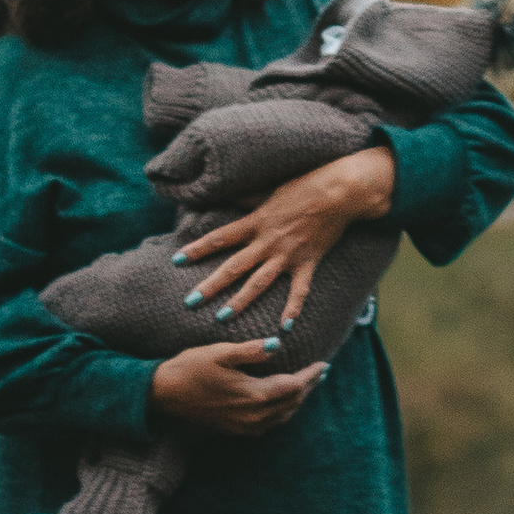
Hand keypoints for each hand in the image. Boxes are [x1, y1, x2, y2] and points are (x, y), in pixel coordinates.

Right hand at [150, 337, 328, 434]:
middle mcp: (252, 416)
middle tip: (322, 372)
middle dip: (309, 387)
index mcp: (253, 395)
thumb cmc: (190, 368)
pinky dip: (282, 412)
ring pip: (282, 416)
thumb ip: (251, 350)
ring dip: (297, 401)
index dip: (311, 375)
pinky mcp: (234, 429)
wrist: (163, 394)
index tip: (324, 363)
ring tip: (308, 386)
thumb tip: (277, 344)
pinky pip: (268, 424)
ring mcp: (243, 426)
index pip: (293, 387)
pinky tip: (282, 403)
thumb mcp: (220, 353)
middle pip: (291, 403)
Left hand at [177, 145, 395, 331]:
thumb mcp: (269, 190)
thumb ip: (246, 198)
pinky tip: (284, 327)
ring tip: (221, 318)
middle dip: (211, 285)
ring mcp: (287, 255)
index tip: (176, 260)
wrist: (338, 192)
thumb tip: (224, 195)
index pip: (219, 238)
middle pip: (233, 267)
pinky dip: (293, 308)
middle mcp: (267, 242)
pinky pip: (299, 290)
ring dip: (240, 301)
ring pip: (258, 283)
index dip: (197, 249)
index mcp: (256, 223)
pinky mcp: (307, 263)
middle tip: (190, 302)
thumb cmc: (304, 185)